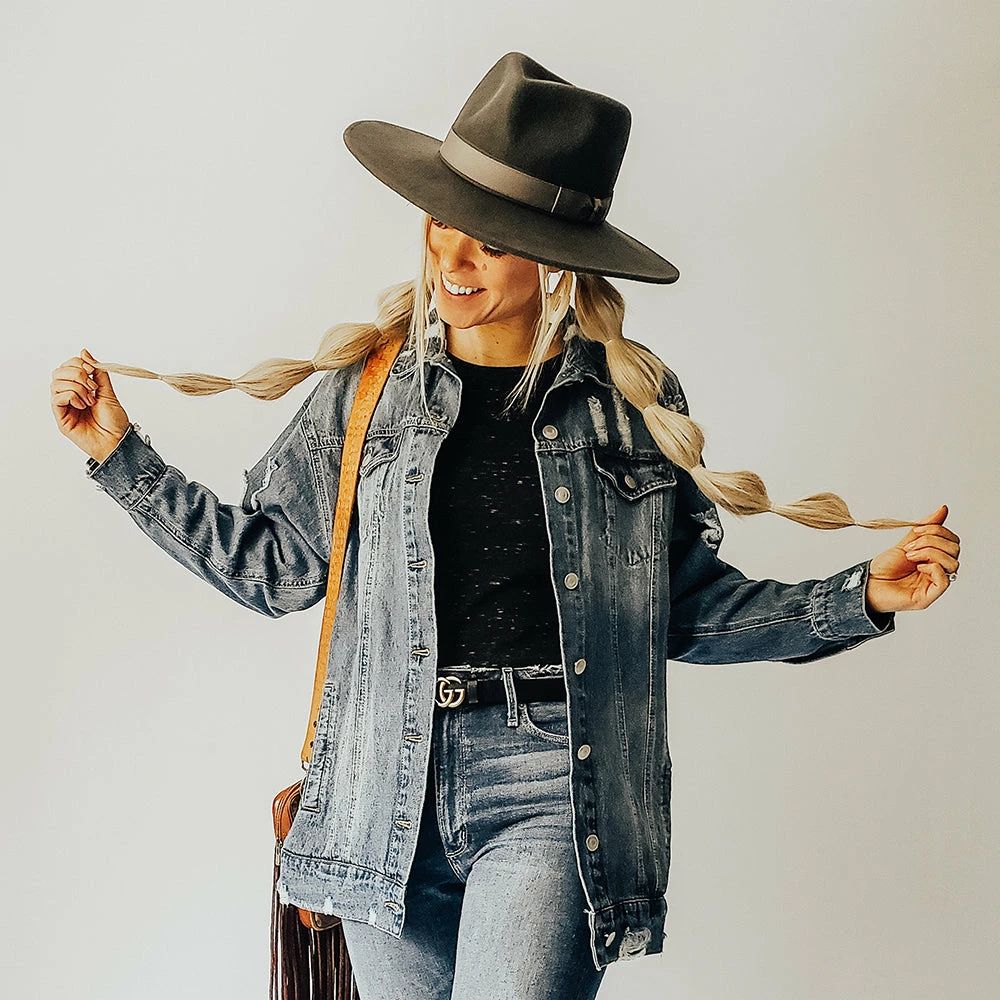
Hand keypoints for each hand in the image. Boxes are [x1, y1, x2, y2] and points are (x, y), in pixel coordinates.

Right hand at [50, 348, 130, 462]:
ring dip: (76, 387)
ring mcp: (64, 407)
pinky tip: (83, 405)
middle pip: (58, 372)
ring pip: (56, 383)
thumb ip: (97, 372)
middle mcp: (69, 395)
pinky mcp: (61, 418)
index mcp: (80, 388)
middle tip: (92, 386)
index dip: (78, 363)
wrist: (117, 441)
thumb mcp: (108, 391)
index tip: (92, 370)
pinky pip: (56, 398)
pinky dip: (72, 396)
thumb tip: (84, 352)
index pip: (68, 366)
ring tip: (90, 399)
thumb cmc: (114, 421)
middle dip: (77, 373)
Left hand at [866, 505, 959, 612]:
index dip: (937, 531)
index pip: (953, 540)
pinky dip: (933, 568)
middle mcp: (938, 570)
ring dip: (930, 553)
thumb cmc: (885, 568)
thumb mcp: (905, 543)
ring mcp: (935, 584)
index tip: (916, 532)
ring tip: (910, 556)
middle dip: (932, 541)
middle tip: (910, 547)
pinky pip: (945, 580)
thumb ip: (925, 528)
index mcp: (935, 558)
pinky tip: (918, 567)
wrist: (868, 584)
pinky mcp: (929, 596)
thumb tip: (942, 509)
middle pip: (955, 549)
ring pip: (953, 563)